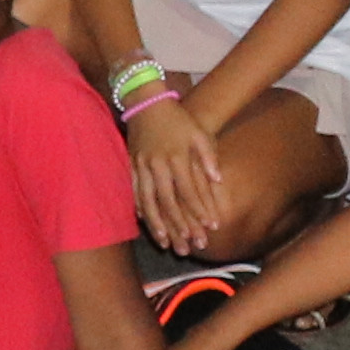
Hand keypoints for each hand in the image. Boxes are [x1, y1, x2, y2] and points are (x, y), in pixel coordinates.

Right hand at [128, 102, 228, 250]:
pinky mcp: (131, 165)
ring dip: (157, 224)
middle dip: (180, 227)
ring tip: (166, 243)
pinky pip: (134, 191)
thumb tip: (218, 180)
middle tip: (190, 246)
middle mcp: (157, 164)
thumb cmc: (177, 119)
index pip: (190, 190)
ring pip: (148, 201)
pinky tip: (146, 222)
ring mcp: (141, 166)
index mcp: (176, 157)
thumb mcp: (199, 133)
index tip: (211, 228)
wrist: (145, 102)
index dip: (201, 210)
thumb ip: (209, 157)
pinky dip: (140, 208)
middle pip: (168, 202)